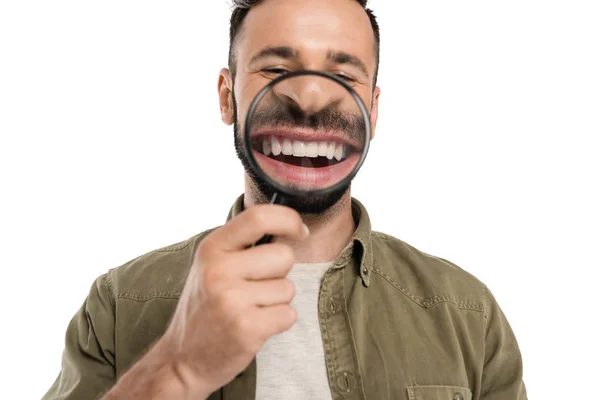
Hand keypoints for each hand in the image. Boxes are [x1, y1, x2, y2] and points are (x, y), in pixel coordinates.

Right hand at [159, 204, 308, 397]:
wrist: (181, 360)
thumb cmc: (206, 307)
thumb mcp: (211, 265)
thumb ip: (242, 244)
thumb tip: (290, 225)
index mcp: (212, 248)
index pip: (259, 217)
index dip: (288, 219)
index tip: (299, 231)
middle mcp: (218, 270)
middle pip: (284, 256)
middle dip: (280, 273)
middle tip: (256, 288)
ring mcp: (231, 300)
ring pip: (288, 288)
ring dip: (277, 301)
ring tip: (250, 310)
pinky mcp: (246, 329)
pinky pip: (289, 314)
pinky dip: (279, 322)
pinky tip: (254, 326)